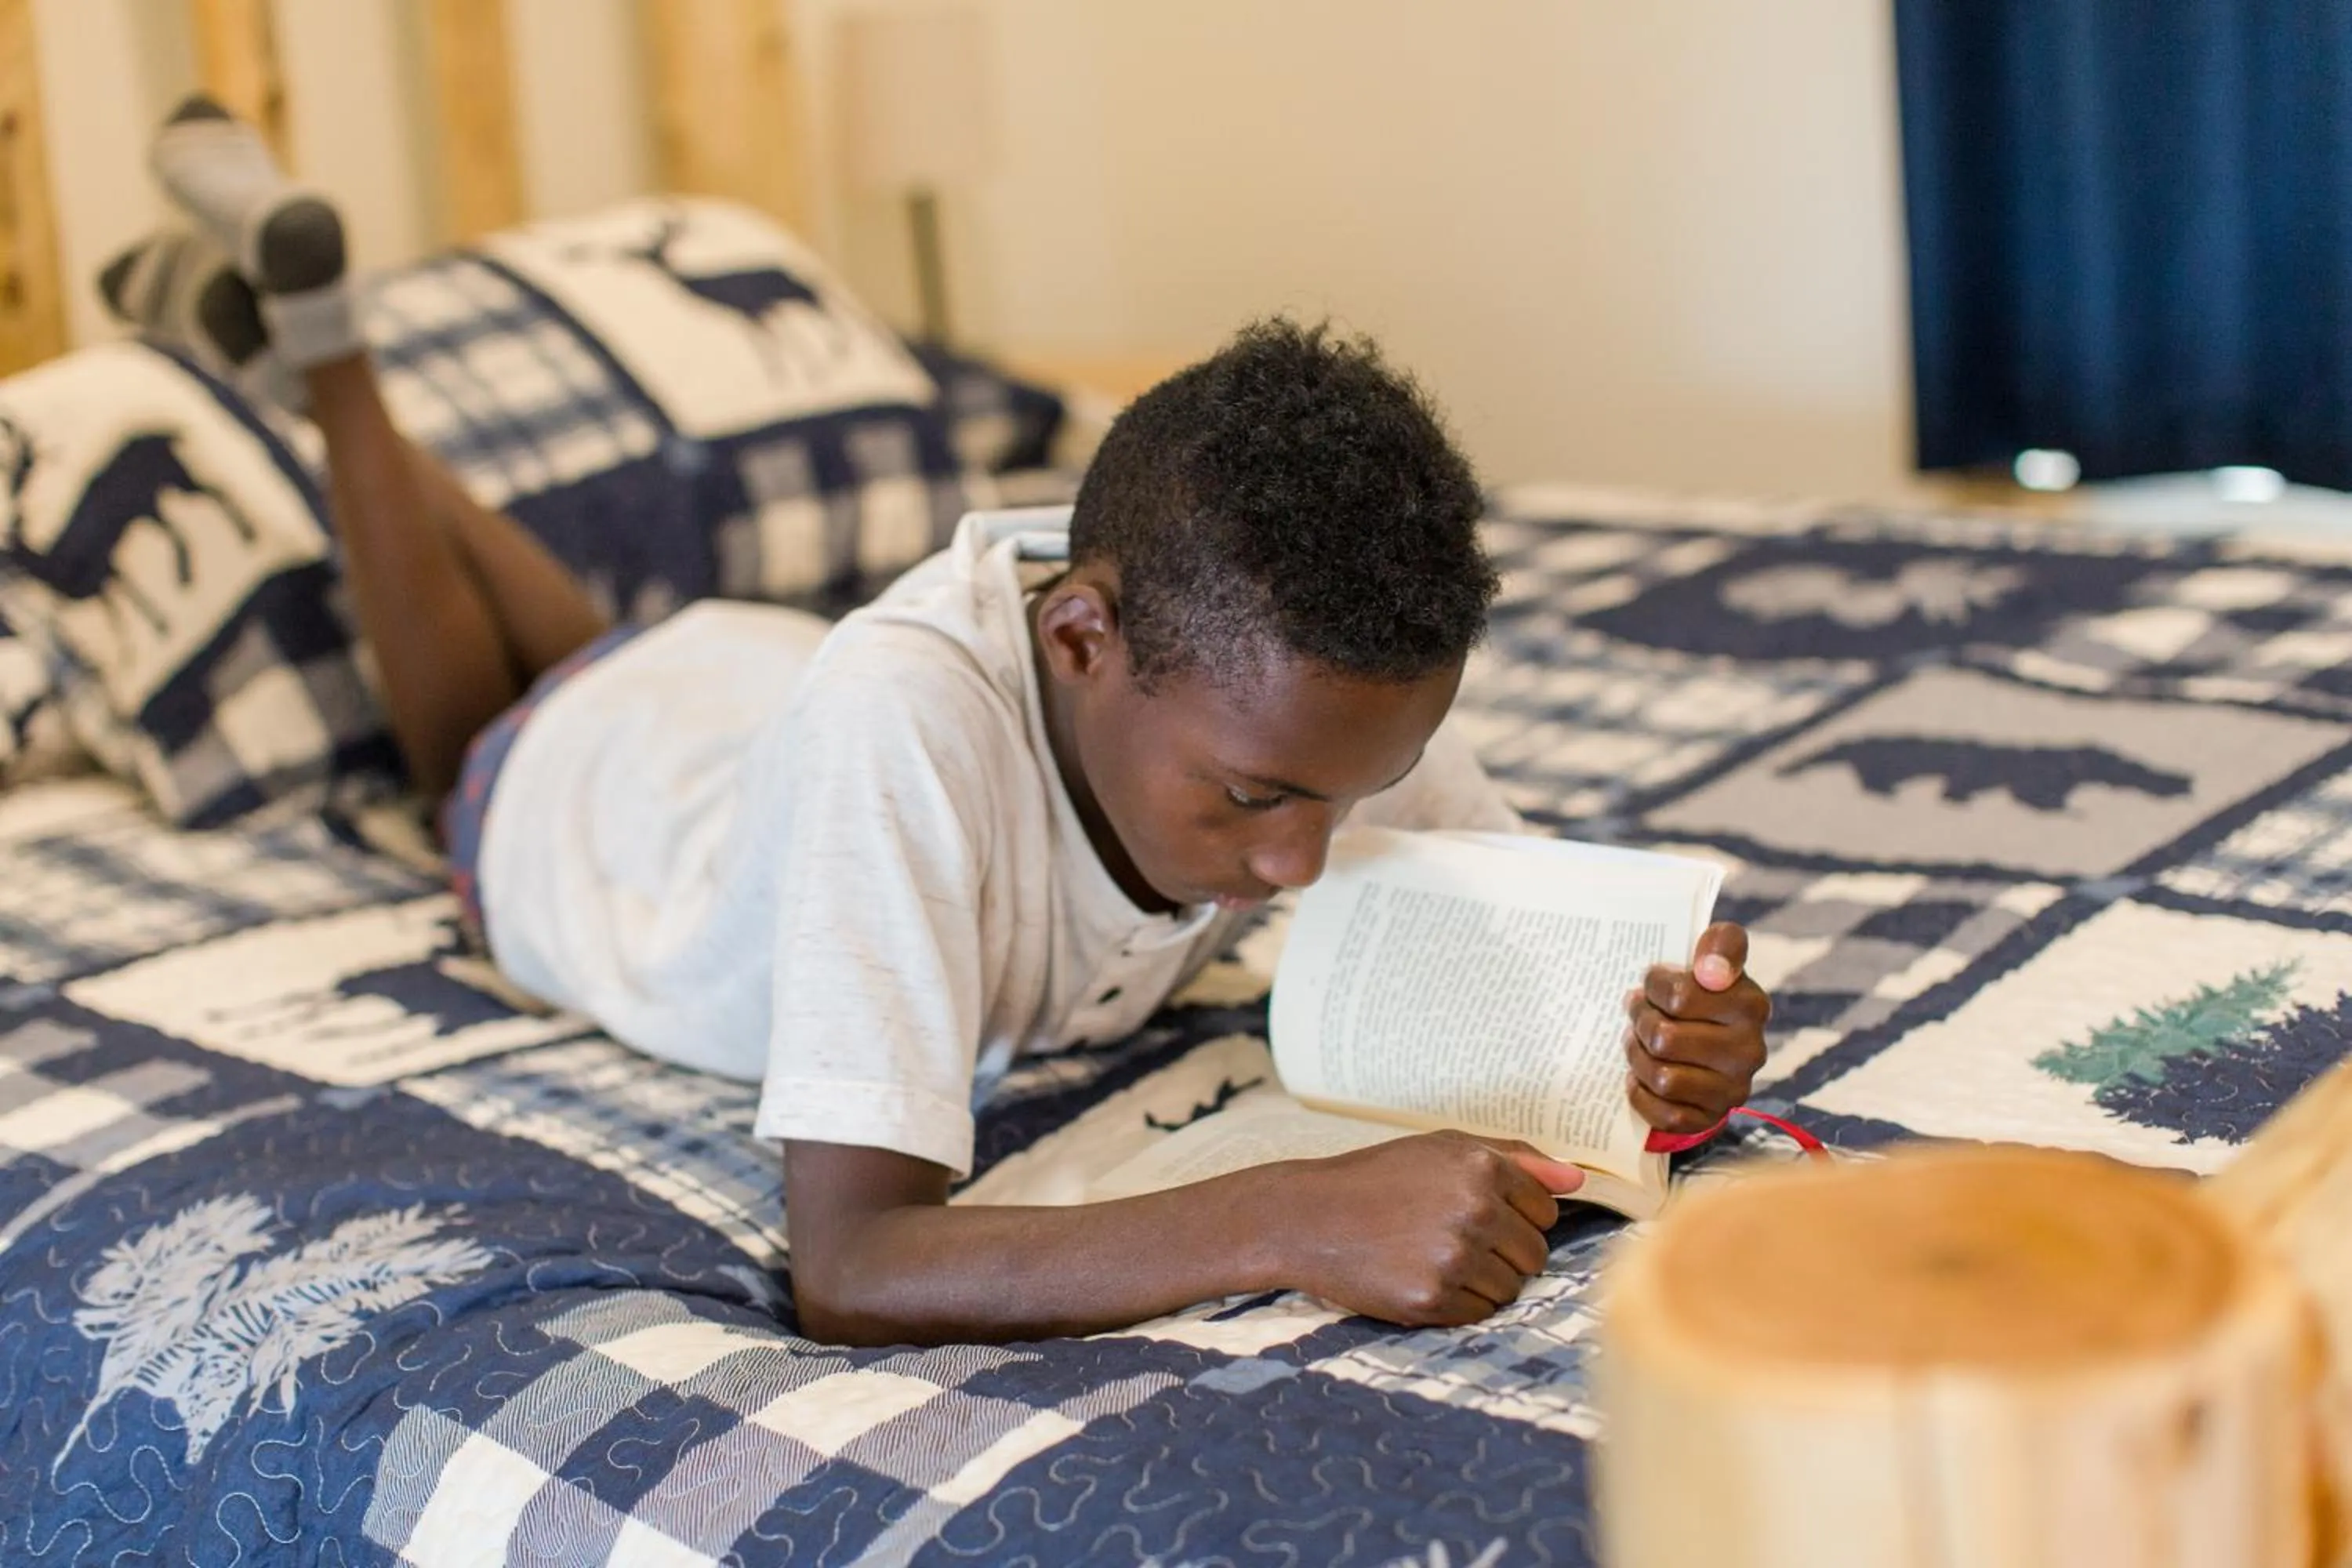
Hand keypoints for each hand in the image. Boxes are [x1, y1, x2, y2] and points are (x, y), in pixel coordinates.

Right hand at [1275, 1130, 1583, 1326]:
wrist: (1308, 1217)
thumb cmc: (1379, 1178)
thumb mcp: (1443, 1149)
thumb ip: (1516, 1160)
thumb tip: (1577, 1178)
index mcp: (1482, 1168)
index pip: (1546, 1211)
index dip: (1515, 1216)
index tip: (1476, 1214)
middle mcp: (1474, 1211)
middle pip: (1534, 1254)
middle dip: (1503, 1252)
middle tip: (1451, 1238)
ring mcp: (1453, 1258)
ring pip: (1510, 1288)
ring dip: (1482, 1281)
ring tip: (1433, 1257)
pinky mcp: (1431, 1300)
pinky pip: (1479, 1314)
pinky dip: (1458, 1303)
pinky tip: (1422, 1278)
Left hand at [1623, 921, 1771, 1134]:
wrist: (1710, 1044)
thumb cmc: (1705, 992)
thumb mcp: (1715, 956)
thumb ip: (1722, 943)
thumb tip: (1711, 970)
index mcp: (1751, 1005)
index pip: (1681, 995)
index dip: (1656, 986)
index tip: (1653, 981)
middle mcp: (1750, 1051)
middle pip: (1664, 1038)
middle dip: (1640, 1021)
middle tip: (1635, 1010)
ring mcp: (1734, 1089)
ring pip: (1662, 1077)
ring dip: (1637, 1056)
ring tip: (1635, 1039)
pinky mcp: (1714, 1118)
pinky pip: (1665, 1114)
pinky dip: (1642, 1094)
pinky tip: (1638, 1076)